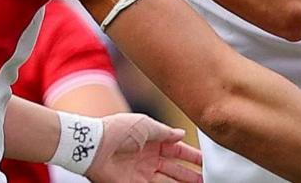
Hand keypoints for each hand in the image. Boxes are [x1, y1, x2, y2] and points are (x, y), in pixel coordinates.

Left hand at [87, 113, 201, 182]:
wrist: (94, 146)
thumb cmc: (118, 130)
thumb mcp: (145, 124)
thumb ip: (164, 132)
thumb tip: (181, 134)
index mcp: (151, 141)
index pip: (176, 150)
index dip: (191, 156)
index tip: (206, 162)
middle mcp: (148, 158)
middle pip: (175, 169)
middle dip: (190, 175)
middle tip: (206, 180)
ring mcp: (141, 173)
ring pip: (168, 182)